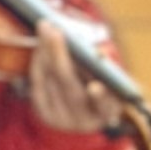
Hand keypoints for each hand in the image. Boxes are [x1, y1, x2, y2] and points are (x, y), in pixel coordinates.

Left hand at [20, 20, 125, 137]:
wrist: (84, 103)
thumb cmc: (104, 79)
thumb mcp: (112, 72)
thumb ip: (109, 64)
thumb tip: (102, 54)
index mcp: (109, 110)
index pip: (104, 106)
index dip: (99, 97)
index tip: (94, 87)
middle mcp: (86, 121)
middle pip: (70, 89)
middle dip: (60, 57)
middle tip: (55, 32)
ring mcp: (64, 120)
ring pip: (51, 82)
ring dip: (45, 53)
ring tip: (45, 29)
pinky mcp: (46, 114)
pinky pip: (38, 84)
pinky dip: (38, 61)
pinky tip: (41, 44)